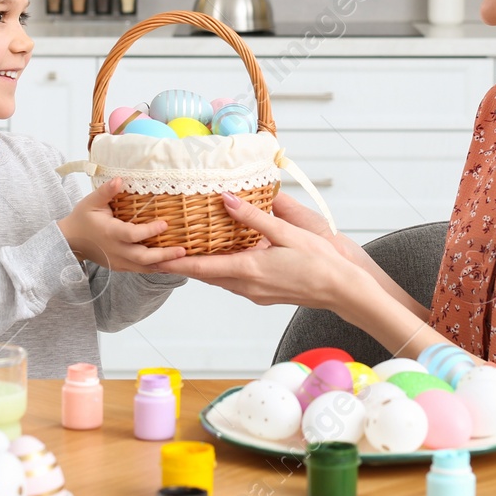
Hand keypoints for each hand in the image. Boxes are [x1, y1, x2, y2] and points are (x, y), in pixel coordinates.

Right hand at [58, 178, 185, 272]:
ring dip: (164, 264)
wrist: (70, 242)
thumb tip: (119, 179)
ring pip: (144, 267)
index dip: (149, 231)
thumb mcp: (91, 202)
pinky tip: (170, 264)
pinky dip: (156, 268)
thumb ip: (106, 191)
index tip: (165, 224)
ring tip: (182, 259)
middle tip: (183, 250)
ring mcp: (118, 262)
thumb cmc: (82, 218)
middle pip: (143, 258)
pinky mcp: (120, 267)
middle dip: (164, 255)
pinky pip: (140, 270)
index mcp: (109, 233)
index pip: (132, 235)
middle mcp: (116, 250)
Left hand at [147, 193, 365, 307]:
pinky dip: (222, 271)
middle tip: (164, 253)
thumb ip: (252, 217)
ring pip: (221, 280)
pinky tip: (224, 259)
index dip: (176, 263)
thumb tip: (225, 200)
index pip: (202, 268)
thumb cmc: (318, 261)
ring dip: (203, 268)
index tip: (155, 259)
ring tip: (187, 253)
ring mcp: (255, 294)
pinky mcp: (264, 295)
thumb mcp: (285, 232)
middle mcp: (247, 286)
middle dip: (184, 265)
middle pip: (207, 276)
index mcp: (249, 270)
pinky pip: (235, 282)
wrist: (341, 290)